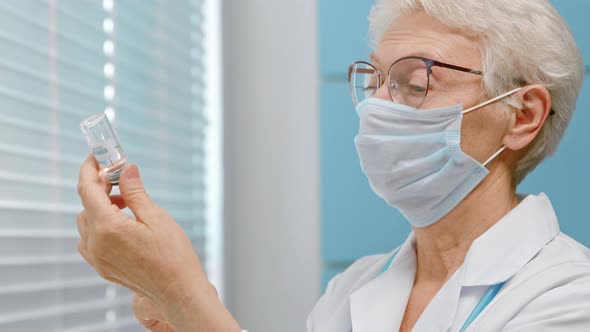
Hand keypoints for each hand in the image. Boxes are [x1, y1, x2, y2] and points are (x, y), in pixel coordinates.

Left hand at [76, 154, 241, 330]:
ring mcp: (97, 258)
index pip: (87, 189)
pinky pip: (89, 240)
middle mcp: (96, 244)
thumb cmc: (173, 255)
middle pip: (86, 205)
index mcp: (108, 228)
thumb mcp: (156, 217)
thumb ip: (135, 192)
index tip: (96, 157)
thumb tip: (126, 169)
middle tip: (121, 179)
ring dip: (100, 208)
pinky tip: (122, 225)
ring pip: (86, 223)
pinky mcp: (102, 268)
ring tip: (127, 205)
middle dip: (100, 188)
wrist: (178, 290)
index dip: (90, 169)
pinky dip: (99, 226)